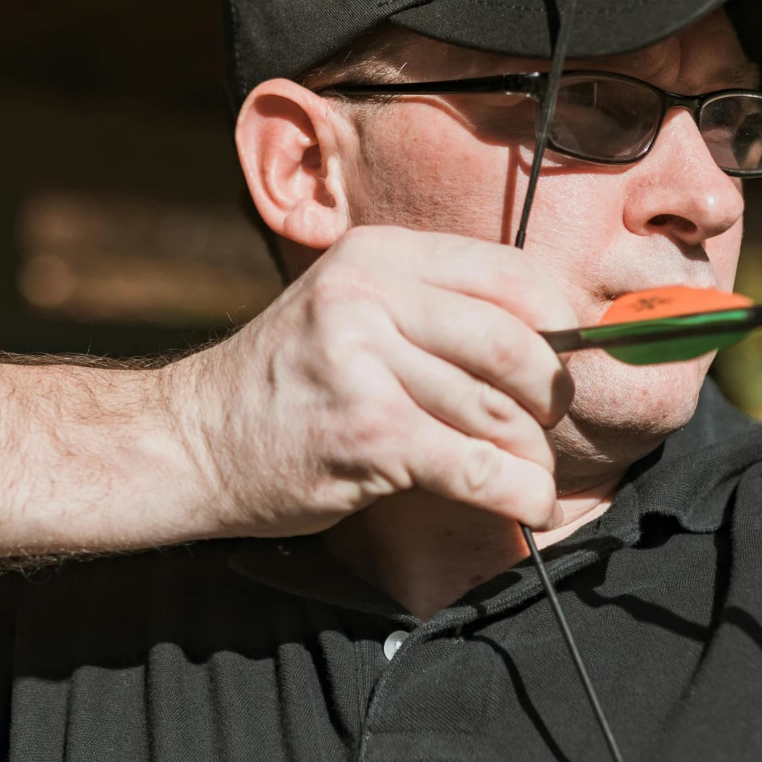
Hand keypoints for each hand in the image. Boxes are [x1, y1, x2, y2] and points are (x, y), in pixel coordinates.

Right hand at [164, 225, 576, 535]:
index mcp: (378, 256)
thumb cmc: (287, 385)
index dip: (560, 321)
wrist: (191, 443)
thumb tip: (549, 334)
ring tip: (527, 475)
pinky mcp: (371, 433)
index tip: (571, 357)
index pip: (510, 273)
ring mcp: (367, 363)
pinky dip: (517, 494)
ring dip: (531, 458)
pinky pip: (478, 466)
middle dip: (551, 396)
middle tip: (546, 423)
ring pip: (500, 412)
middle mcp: (370, 296)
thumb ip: (431, 309)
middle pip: (517, 344)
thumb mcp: (350, 310)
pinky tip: (525, 505)